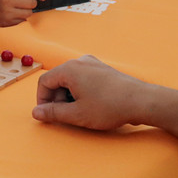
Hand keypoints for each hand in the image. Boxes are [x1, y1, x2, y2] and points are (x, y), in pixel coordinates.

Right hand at [0, 0, 46, 26]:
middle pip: (32, 3)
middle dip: (30, 1)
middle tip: (22, 0)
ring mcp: (6, 13)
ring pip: (28, 14)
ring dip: (25, 11)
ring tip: (15, 7)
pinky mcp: (4, 23)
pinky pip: (21, 22)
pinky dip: (19, 18)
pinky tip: (11, 14)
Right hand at [32, 55, 153, 129]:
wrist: (142, 101)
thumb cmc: (110, 107)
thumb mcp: (77, 114)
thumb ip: (53, 113)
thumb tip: (35, 113)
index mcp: (69, 69)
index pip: (44, 82)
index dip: (42, 100)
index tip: (47, 114)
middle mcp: (79, 62)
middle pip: (57, 79)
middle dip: (56, 98)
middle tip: (64, 116)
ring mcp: (93, 64)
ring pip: (70, 79)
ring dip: (68, 96)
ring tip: (79, 111)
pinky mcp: (103, 69)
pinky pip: (83, 78)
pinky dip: (80, 91)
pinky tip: (90, 104)